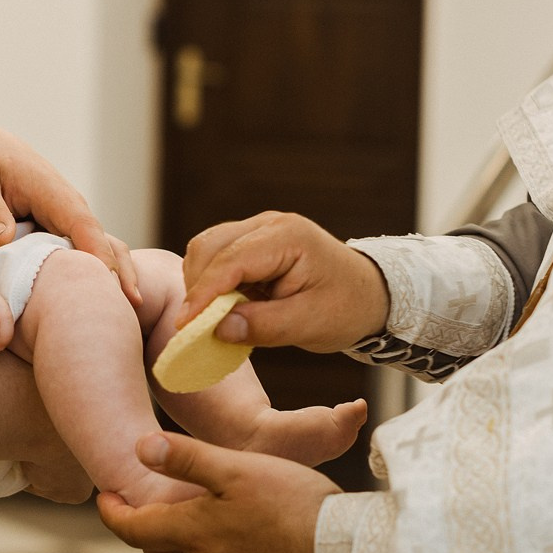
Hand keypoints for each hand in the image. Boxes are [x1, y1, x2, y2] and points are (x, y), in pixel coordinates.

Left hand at [0, 121, 140, 305]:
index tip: (106, 284)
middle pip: (101, 243)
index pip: (83, 226)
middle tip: (129, 308)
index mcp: (52, 192)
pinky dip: (92, 275)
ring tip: (125, 312)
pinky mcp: (57, 230)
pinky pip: (79, 253)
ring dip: (109, 278)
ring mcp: (65, 221)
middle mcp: (68, 208)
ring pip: (95, 250)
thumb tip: (2, 240)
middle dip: (117, 273)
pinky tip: (97, 301)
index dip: (97, 255)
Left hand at [97, 433, 338, 552]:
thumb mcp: (236, 468)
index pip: (131, 530)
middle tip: (144, 507)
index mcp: (190, 533)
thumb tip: (140, 448)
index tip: (106, 497)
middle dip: (141, 531)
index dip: (111, 513)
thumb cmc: (291, 504)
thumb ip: (186, 458)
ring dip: (176, 546)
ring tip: (189, 519)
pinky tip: (233, 538)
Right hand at [178, 212, 389, 352]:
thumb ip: (264, 326)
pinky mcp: (251, 242)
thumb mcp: (309, 323)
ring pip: (206, 249)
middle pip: (209, 246)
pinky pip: (216, 256)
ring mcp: (258, 229)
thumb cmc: (345, 308)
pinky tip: (225, 307)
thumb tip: (216, 329)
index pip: (231, 260)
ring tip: (215, 319)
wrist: (367, 294)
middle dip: (197, 287)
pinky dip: (211, 283)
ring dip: (202, 284)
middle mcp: (268, 224)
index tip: (185, 326)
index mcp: (288, 237)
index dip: (203, 294)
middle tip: (199, 328)